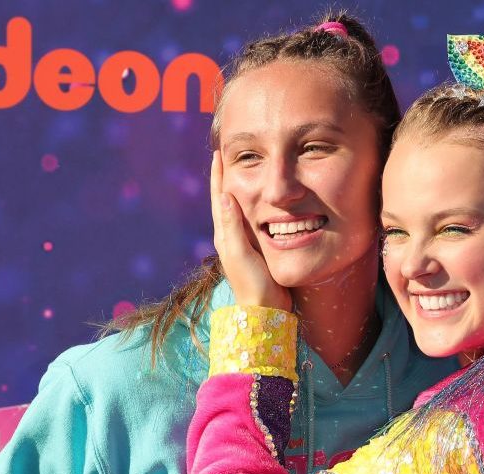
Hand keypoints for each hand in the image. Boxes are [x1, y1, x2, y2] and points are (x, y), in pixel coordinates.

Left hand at [210, 150, 291, 310]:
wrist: (264, 310)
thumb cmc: (252, 283)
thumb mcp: (240, 254)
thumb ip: (232, 227)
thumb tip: (224, 196)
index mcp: (225, 235)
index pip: (220, 199)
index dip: (219, 177)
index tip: (219, 154)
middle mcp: (231, 237)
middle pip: (226, 201)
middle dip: (226, 178)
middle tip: (228, 157)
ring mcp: (243, 244)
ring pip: (238, 210)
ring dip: (238, 190)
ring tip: (242, 172)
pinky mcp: (256, 250)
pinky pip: (251, 221)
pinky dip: (252, 206)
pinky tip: (259, 203)